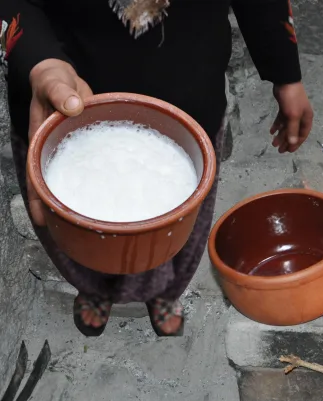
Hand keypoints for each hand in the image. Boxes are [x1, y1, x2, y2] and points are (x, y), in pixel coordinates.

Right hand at [27, 59, 92, 226]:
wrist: (63, 78)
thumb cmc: (53, 81)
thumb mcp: (54, 83)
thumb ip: (61, 93)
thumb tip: (73, 107)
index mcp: (43, 142)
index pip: (38, 175)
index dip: (39, 199)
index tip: (43, 220)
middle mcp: (57, 151)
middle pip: (58, 184)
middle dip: (61, 209)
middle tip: (72, 233)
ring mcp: (74, 150)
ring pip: (78, 179)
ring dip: (84, 197)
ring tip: (95, 222)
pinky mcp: (90, 146)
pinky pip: (97, 165)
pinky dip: (104, 177)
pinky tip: (116, 191)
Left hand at [270, 82, 312, 152]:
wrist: (285, 81)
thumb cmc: (292, 99)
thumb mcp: (293, 116)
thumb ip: (292, 130)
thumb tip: (292, 143)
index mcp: (306, 119)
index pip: (302, 135)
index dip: (296, 144)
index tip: (288, 151)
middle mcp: (301, 117)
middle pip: (294, 132)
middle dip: (287, 141)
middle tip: (279, 150)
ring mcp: (293, 112)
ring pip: (287, 127)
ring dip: (281, 135)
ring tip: (273, 143)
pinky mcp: (285, 108)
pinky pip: (281, 120)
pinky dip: (277, 125)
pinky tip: (272, 131)